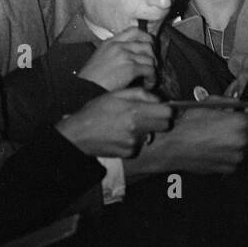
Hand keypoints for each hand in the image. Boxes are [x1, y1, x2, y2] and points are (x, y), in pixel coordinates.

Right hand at [56, 88, 171, 157]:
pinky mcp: (129, 153)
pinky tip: (120, 135)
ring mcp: (134, 142)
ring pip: (151, 135)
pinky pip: (139, 145)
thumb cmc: (96, 111)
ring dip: (144, 130)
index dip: (169, 109)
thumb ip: (140, 94)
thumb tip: (158, 99)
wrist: (78, 134)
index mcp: (135, 111)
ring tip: (126, 125)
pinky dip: (134, 141)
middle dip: (160, 120)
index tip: (165, 108)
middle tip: (147, 115)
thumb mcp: (116, 94)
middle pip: (165, 126)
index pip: (167, 113)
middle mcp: (137, 128)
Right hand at [76, 28, 156, 91]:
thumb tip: (132, 55)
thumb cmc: (92, 78)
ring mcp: (125, 56)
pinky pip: (150, 70)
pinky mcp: (130, 68)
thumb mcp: (101, 57)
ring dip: (153, 69)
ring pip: (150, 57)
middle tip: (152, 64)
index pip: (134, 31)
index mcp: (111, 42)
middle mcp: (118, 46)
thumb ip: (115, 52)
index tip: (150, 47)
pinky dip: (152, 78)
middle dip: (153, 55)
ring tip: (149, 78)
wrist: (85, 89)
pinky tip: (148, 84)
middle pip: (147, 43)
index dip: (146, 38)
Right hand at [127, 108, 247, 176]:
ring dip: (239, 144)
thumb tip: (246, 107)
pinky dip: (230, 155)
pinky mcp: (228, 170)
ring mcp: (236, 159)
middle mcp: (242, 143)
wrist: (171, 145)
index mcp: (241, 124)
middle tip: (232, 127)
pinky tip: (215, 148)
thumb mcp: (212, 103)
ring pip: (247, 150)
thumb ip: (234, 105)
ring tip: (220, 138)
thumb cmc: (188, 122)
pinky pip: (236, 160)